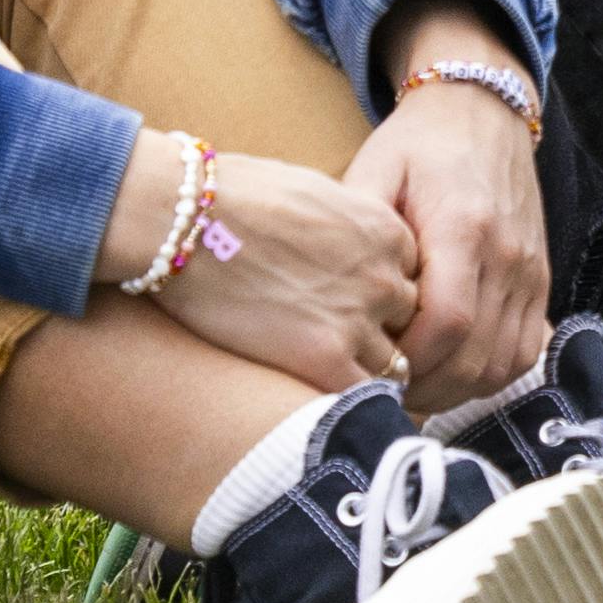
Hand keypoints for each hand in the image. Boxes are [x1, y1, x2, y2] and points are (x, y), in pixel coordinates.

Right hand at [107, 137, 415, 392]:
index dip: (385, 299)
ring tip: (327, 378)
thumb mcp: (315, 197)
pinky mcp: (324, 359)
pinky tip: (321, 400)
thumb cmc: (234, 198)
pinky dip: (349, 404)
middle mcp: (385, 277)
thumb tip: (342, 254)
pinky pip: (361, 397)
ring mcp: (360, 320)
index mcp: (388, 233)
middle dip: (382, 335)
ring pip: (393, 365)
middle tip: (344, 348)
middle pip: (408, 324)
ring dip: (366, 373)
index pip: (413, 280)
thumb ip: (347, 230)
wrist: (188, 219)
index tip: (357, 310)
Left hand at [358, 75, 552, 412]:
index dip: (409, 361)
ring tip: (412, 388)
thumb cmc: (418, 145)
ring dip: (457, 390)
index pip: (447, 321)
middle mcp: (507, 254)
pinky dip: (489, 375)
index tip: (370, 367)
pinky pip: (525, 351)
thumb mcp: (374, 169)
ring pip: (503, 363)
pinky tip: (452, 371)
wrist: (481, 111)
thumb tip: (326, 293)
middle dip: (426, 388)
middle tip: (382, 393)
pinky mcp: (540, 281)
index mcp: (464, 226)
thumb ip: (355, 229)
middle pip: (476, 355)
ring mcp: (530, 271)